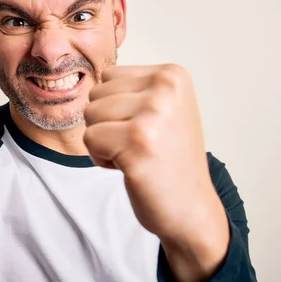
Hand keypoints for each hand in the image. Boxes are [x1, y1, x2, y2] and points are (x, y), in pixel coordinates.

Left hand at [83, 64, 228, 281]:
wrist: (191, 207)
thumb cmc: (169, 158)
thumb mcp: (164, 108)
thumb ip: (134, 89)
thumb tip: (92, 80)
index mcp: (173, 75)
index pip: (109, 76)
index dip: (116, 107)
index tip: (145, 128)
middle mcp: (165, 88)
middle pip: (96, 94)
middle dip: (107, 123)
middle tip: (140, 144)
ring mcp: (152, 114)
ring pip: (90, 114)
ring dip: (104, 141)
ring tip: (135, 154)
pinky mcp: (137, 142)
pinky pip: (90, 139)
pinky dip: (101, 158)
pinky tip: (130, 166)